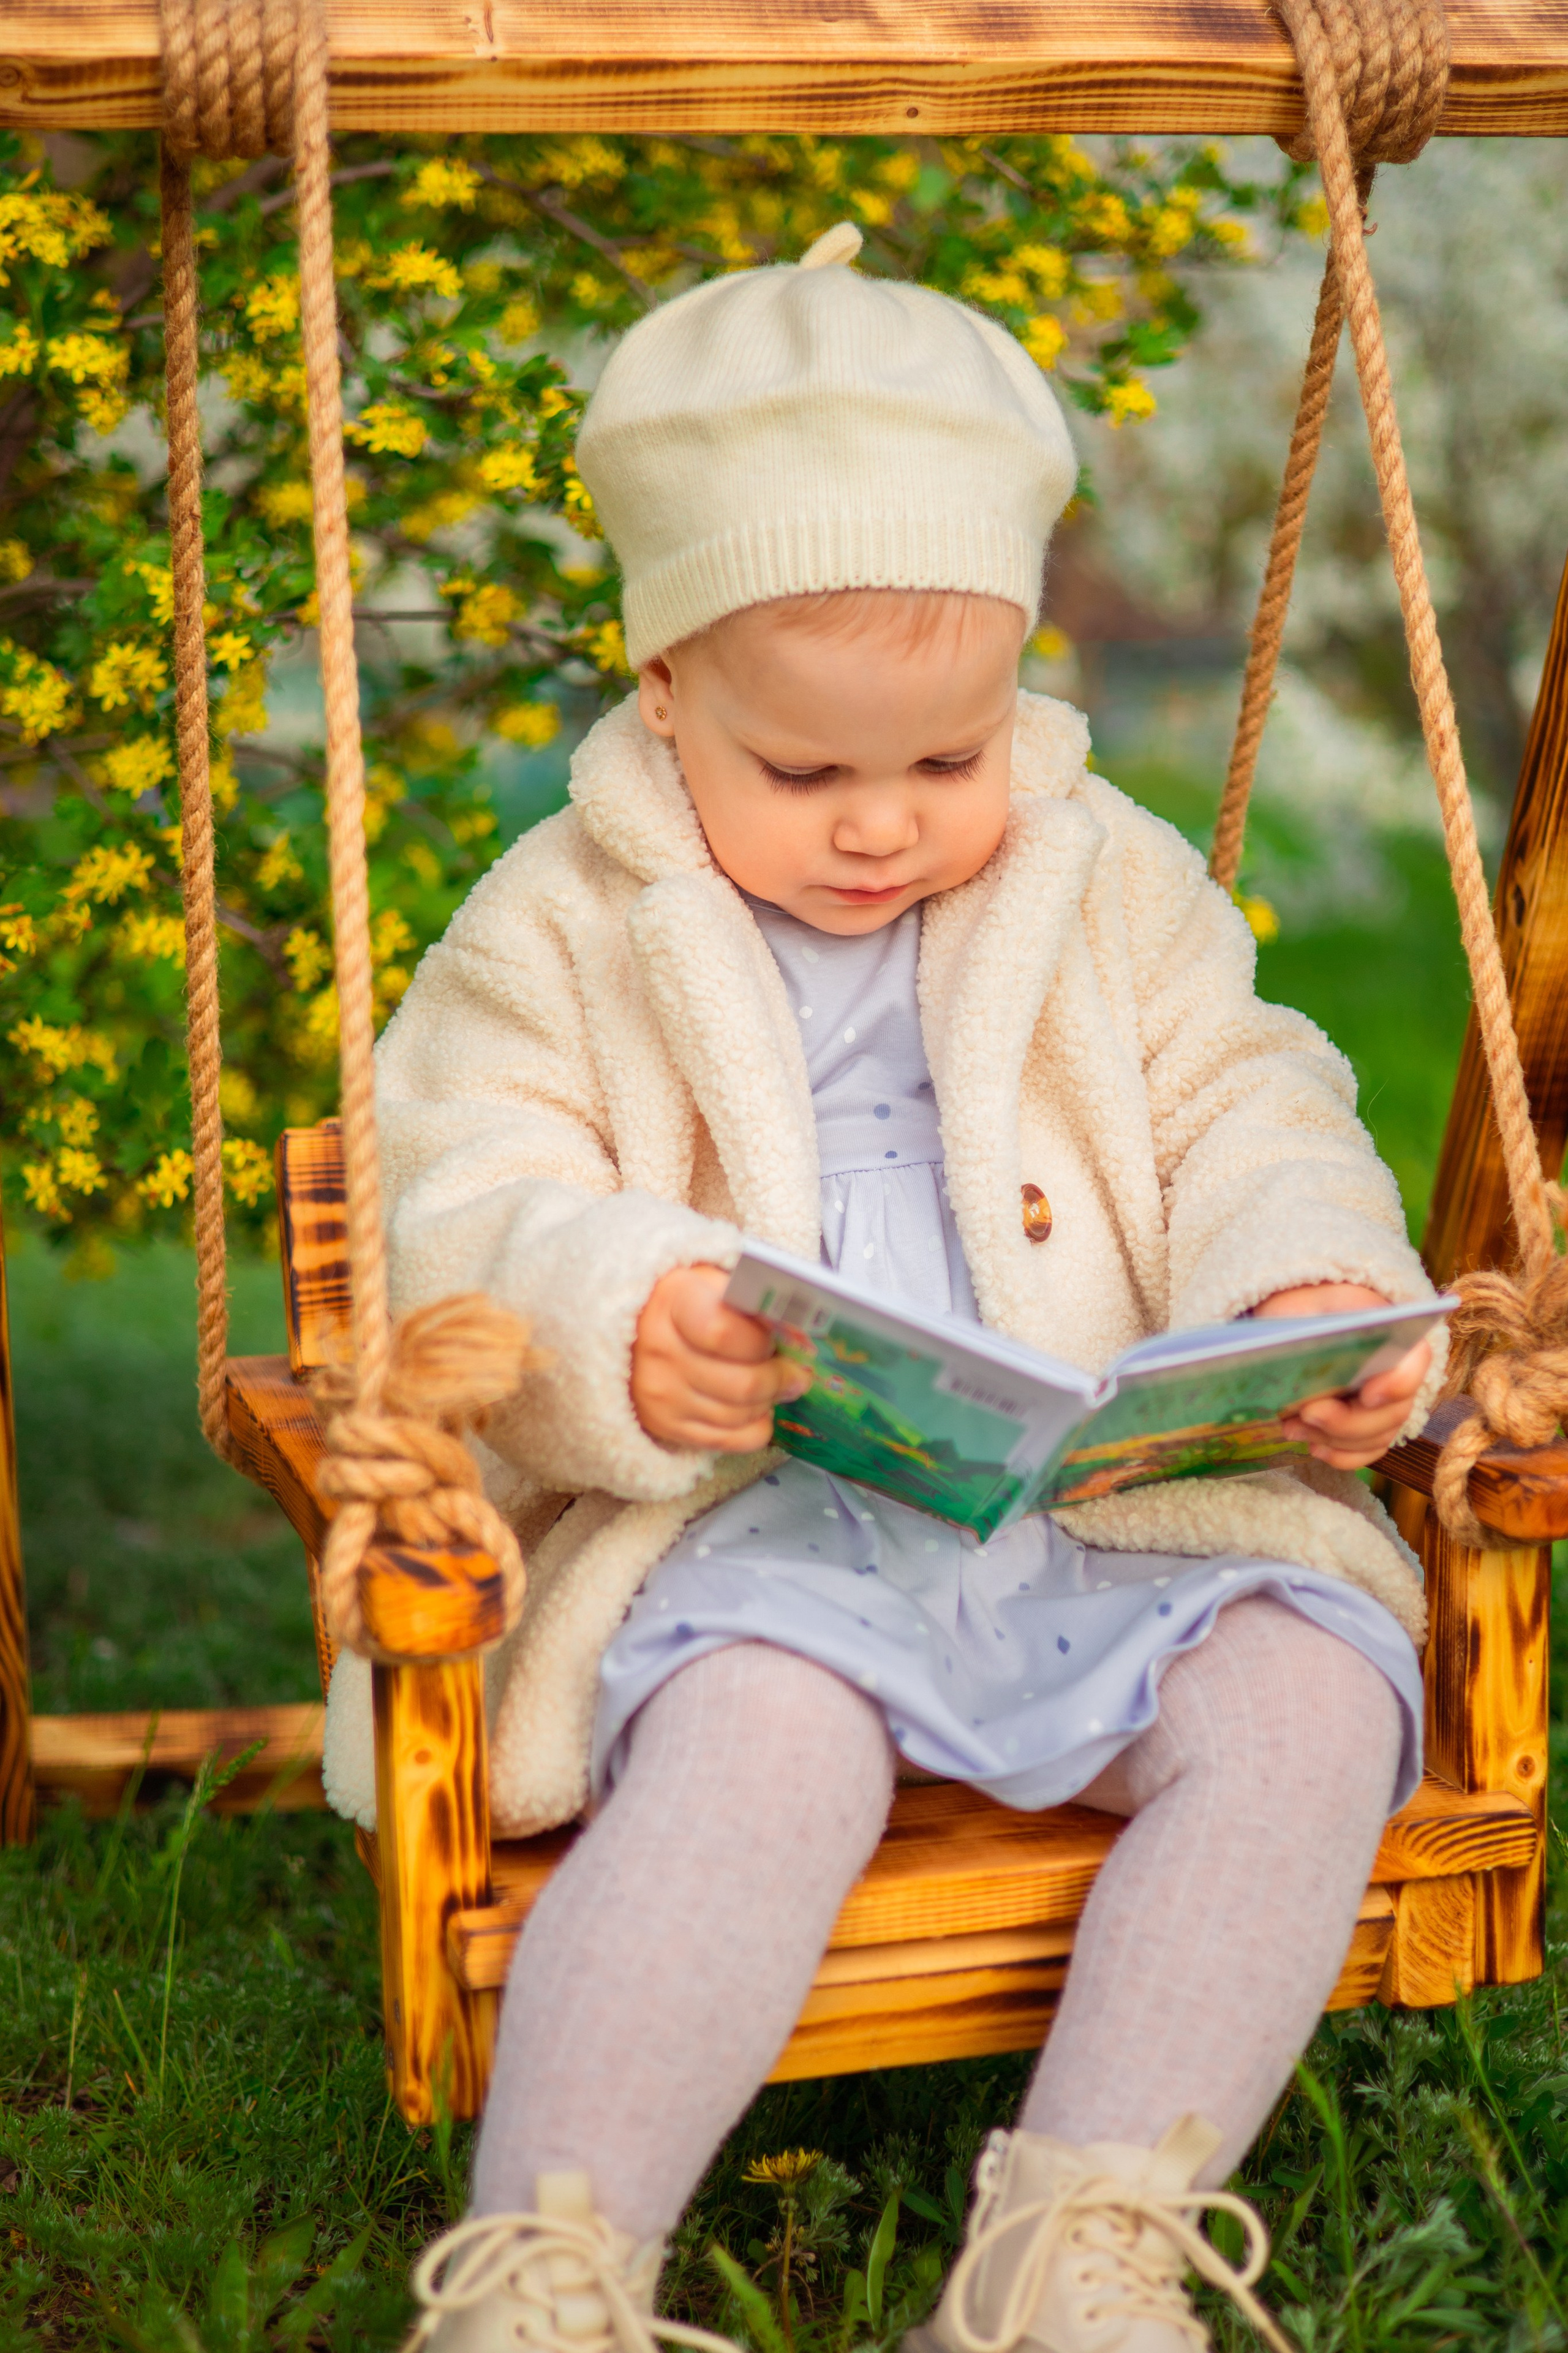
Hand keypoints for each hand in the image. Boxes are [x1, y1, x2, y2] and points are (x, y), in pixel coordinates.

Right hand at [631, 1263, 808, 1451]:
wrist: (632, 1328)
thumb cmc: (686, 1300)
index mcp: (673, 1302)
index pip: (725, 1333)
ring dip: (769, 1402)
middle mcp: (659, 1351)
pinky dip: (755, 1427)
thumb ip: (749, 1298)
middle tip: (797, 1373)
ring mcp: (660, 1394)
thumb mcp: (711, 1279)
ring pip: (741, 1415)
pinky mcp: (665, 1426)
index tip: (779, 1338)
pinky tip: (757, 1408)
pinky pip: (730, 1441)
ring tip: (776, 1386)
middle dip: (782, 1380)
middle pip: (742, 1383)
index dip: (762, 1342)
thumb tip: (798, 1330)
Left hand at [1254, 1282, 1430, 1470]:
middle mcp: (1400, 1372)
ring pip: (1379, 1436)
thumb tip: (1303, 1358)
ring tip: (1292, 1428)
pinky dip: (1341, 1455)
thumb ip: (1312, 1325)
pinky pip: (1367, 1452)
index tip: (1367, 1395)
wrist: (1301, 1326)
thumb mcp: (1305, 1305)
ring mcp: (1389, 1404)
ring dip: (1335, 1439)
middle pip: (1394, 1411)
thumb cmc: (1306, 1312)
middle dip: (1347, 1421)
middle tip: (1306, 1413)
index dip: (1397, 1384)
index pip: (1416, 1360)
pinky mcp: (1371, 1427)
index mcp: (1394, 1333)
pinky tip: (1314, 1447)